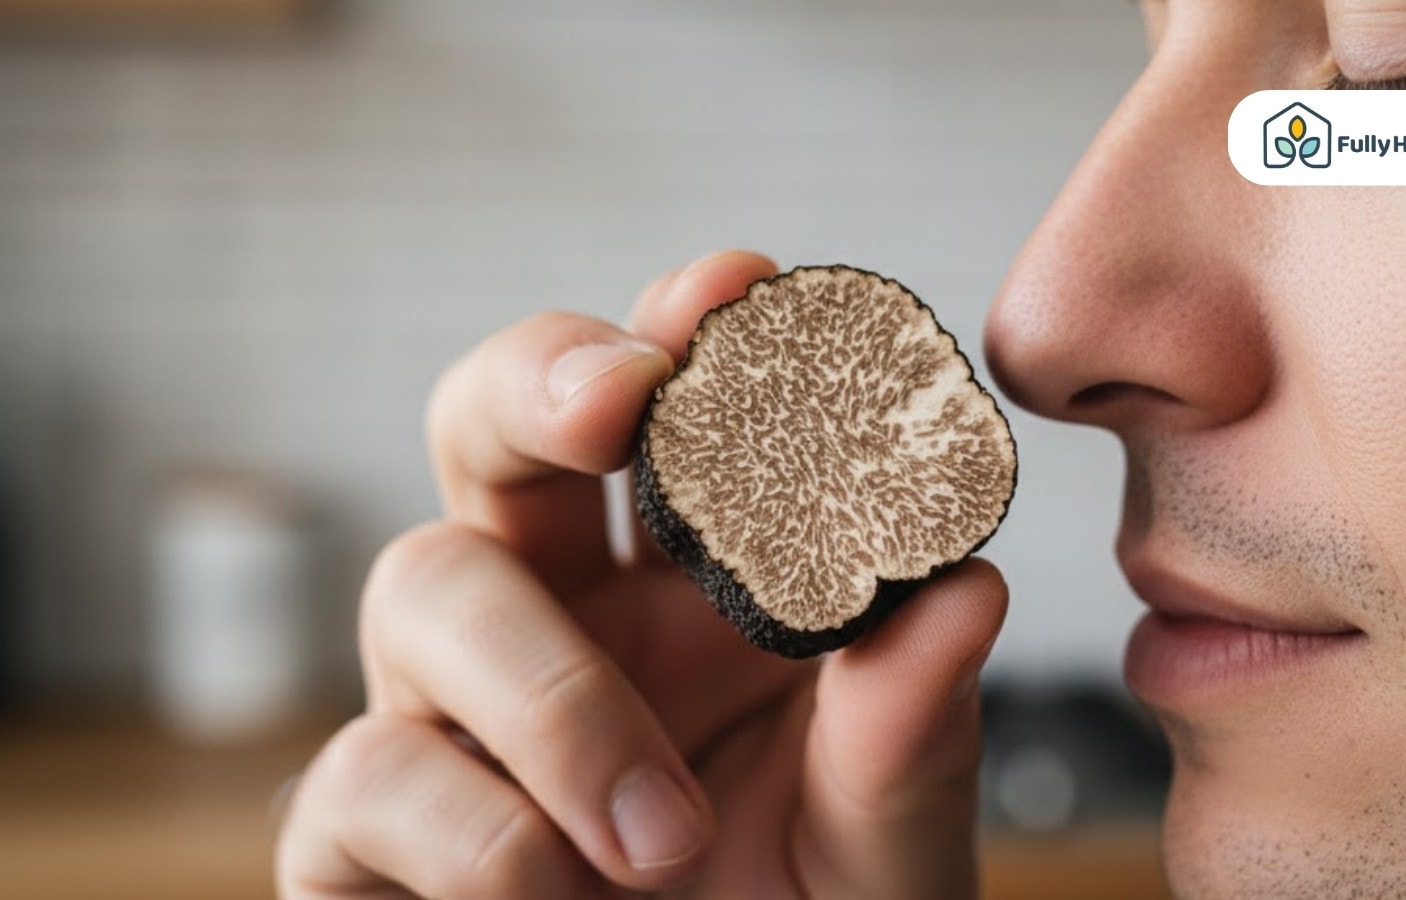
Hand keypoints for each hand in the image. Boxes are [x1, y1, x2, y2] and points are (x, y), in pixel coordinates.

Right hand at [274, 250, 1007, 898]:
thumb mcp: (885, 849)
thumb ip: (911, 736)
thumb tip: (964, 592)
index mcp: (688, 590)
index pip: (664, 413)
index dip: (680, 328)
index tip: (737, 287)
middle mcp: (558, 620)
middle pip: (487, 422)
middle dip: (537, 378)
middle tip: (616, 398)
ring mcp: (449, 716)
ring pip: (419, 584)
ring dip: (552, 692)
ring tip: (665, 832)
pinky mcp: (365, 836)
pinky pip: (362, 779)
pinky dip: (473, 835)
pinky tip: (557, 899)